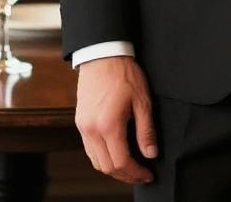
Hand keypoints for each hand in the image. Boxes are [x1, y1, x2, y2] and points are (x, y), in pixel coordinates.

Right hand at [75, 55, 156, 184]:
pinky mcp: (80, 121)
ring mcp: (83, 126)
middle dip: (125, 175)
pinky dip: (102, 157)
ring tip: (129, 165)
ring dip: (112, 168)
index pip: (122, 162)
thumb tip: (150, 153)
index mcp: (109, 125)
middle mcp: (92, 130)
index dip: (136, 173)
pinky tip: (115, 151)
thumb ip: (146, 130)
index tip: (148, 174)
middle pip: (107, 167)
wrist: (102, 54)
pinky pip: (89, 149)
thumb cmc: (123, 74)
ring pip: (96, 161)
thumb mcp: (142, 100)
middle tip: (141, 174)